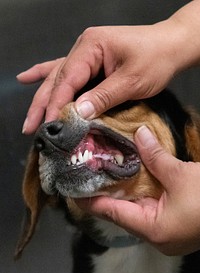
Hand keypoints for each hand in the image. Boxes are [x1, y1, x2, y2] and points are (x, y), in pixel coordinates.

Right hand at [17, 20, 185, 133]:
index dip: (56, 104)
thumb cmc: (156, 59)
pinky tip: (27, 77)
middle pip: (57, 79)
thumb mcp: (131, 81)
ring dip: (42, 99)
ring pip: (58, 78)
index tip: (49, 125)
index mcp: (92, 46)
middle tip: (30, 127)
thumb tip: (79, 113)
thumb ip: (103, 96)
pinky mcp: (90, 61)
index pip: (67, 79)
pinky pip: (65, 70)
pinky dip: (45, 75)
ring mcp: (86, 53)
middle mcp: (84, 47)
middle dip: (42, 105)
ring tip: (29, 118)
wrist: (171, 45)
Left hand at [75, 126, 199, 255]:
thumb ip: (156, 156)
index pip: (110, 213)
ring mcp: (164, 229)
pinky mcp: (172, 222)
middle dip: (105, 193)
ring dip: (122, 191)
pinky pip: (148, 207)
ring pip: (135, 209)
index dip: (89, 201)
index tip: (72, 189)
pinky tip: (130, 178)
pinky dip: (139, 193)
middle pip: (120, 212)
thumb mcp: (182, 176)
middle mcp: (155, 234)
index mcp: (153, 229)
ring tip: (104, 173)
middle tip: (88, 174)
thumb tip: (141, 133)